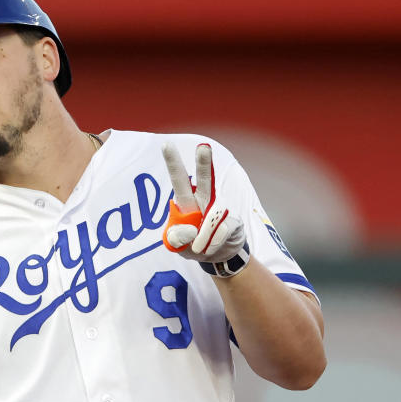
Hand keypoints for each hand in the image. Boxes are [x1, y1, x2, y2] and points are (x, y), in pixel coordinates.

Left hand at [161, 142, 245, 263]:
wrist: (218, 258)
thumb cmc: (192, 245)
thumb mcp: (177, 246)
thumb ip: (175, 238)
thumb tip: (187, 230)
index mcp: (186, 202)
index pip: (178, 180)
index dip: (173, 162)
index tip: (166, 143)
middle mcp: (204, 201)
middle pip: (205, 180)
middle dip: (204, 163)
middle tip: (203, 145)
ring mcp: (221, 210)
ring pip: (214, 215)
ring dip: (203, 237)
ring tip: (198, 248)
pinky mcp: (234, 221)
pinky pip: (222, 230)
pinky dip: (213, 243)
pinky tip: (210, 248)